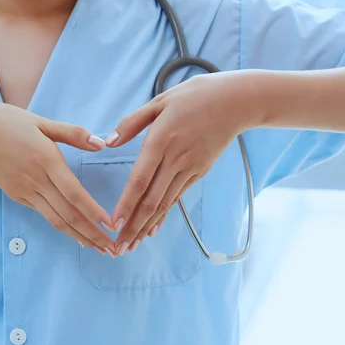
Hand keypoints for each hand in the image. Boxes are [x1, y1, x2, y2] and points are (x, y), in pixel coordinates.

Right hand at [0, 102, 116, 256]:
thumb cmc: (6, 122)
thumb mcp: (41, 121)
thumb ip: (73, 134)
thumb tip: (101, 143)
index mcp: (46, 160)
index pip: (74, 193)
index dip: (93, 211)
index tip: (111, 225)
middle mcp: (36, 180)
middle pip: (68, 214)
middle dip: (92, 234)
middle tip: (111, 249)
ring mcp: (25, 191)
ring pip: (55, 219)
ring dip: (78, 236)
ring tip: (96, 248)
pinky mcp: (16, 195)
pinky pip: (42, 213)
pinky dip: (60, 225)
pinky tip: (73, 232)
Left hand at [106, 71, 259, 254]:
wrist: (236, 102)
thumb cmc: (195, 96)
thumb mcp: (160, 100)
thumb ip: (132, 122)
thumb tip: (108, 142)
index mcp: (161, 140)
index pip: (139, 180)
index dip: (126, 205)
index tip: (113, 224)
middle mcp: (175, 159)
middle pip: (151, 200)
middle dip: (133, 227)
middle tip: (119, 248)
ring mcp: (189, 168)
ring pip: (164, 204)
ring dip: (147, 227)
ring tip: (132, 245)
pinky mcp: (199, 172)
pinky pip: (177, 197)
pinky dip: (164, 215)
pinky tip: (153, 228)